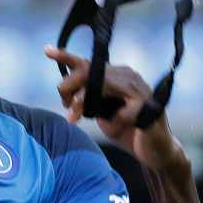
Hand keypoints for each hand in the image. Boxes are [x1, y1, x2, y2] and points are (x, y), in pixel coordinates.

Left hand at [45, 45, 190, 174]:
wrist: (155, 152)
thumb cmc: (127, 132)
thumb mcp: (101, 114)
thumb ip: (88, 102)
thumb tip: (71, 97)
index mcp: (116, 76)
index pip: (88, 64)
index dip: (67, 56)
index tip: (47, 50)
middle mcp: (128, 76)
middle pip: (89, 71)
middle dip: (69, 87)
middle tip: (66, 106)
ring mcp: (140, 89)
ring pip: (102, 85)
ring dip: (84, 102)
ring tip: (76, 117)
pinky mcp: (148, 106)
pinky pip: (120, 111)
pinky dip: (113, 122)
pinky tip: (121, 127)